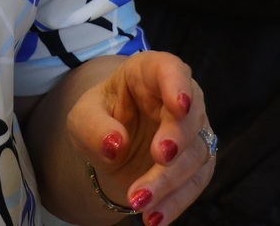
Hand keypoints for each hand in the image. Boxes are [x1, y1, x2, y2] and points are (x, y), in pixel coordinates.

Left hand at [65, 52, 213, 224]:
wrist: (111, 147)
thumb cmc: (99, 119)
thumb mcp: (82, 118)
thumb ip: (94, 126)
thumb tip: (115, 144)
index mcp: (150, 73)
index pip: (169, 69)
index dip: (177, 85)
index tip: (179, 105)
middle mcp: (179, 98)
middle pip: (189, 116)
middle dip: (177, 138)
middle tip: (160, 157)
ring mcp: (193, 131)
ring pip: (194, 154)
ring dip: (169, 181)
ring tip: (138, 201)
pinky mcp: (197, 162)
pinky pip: (195, 184)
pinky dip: (175, 203)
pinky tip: (155, 218)